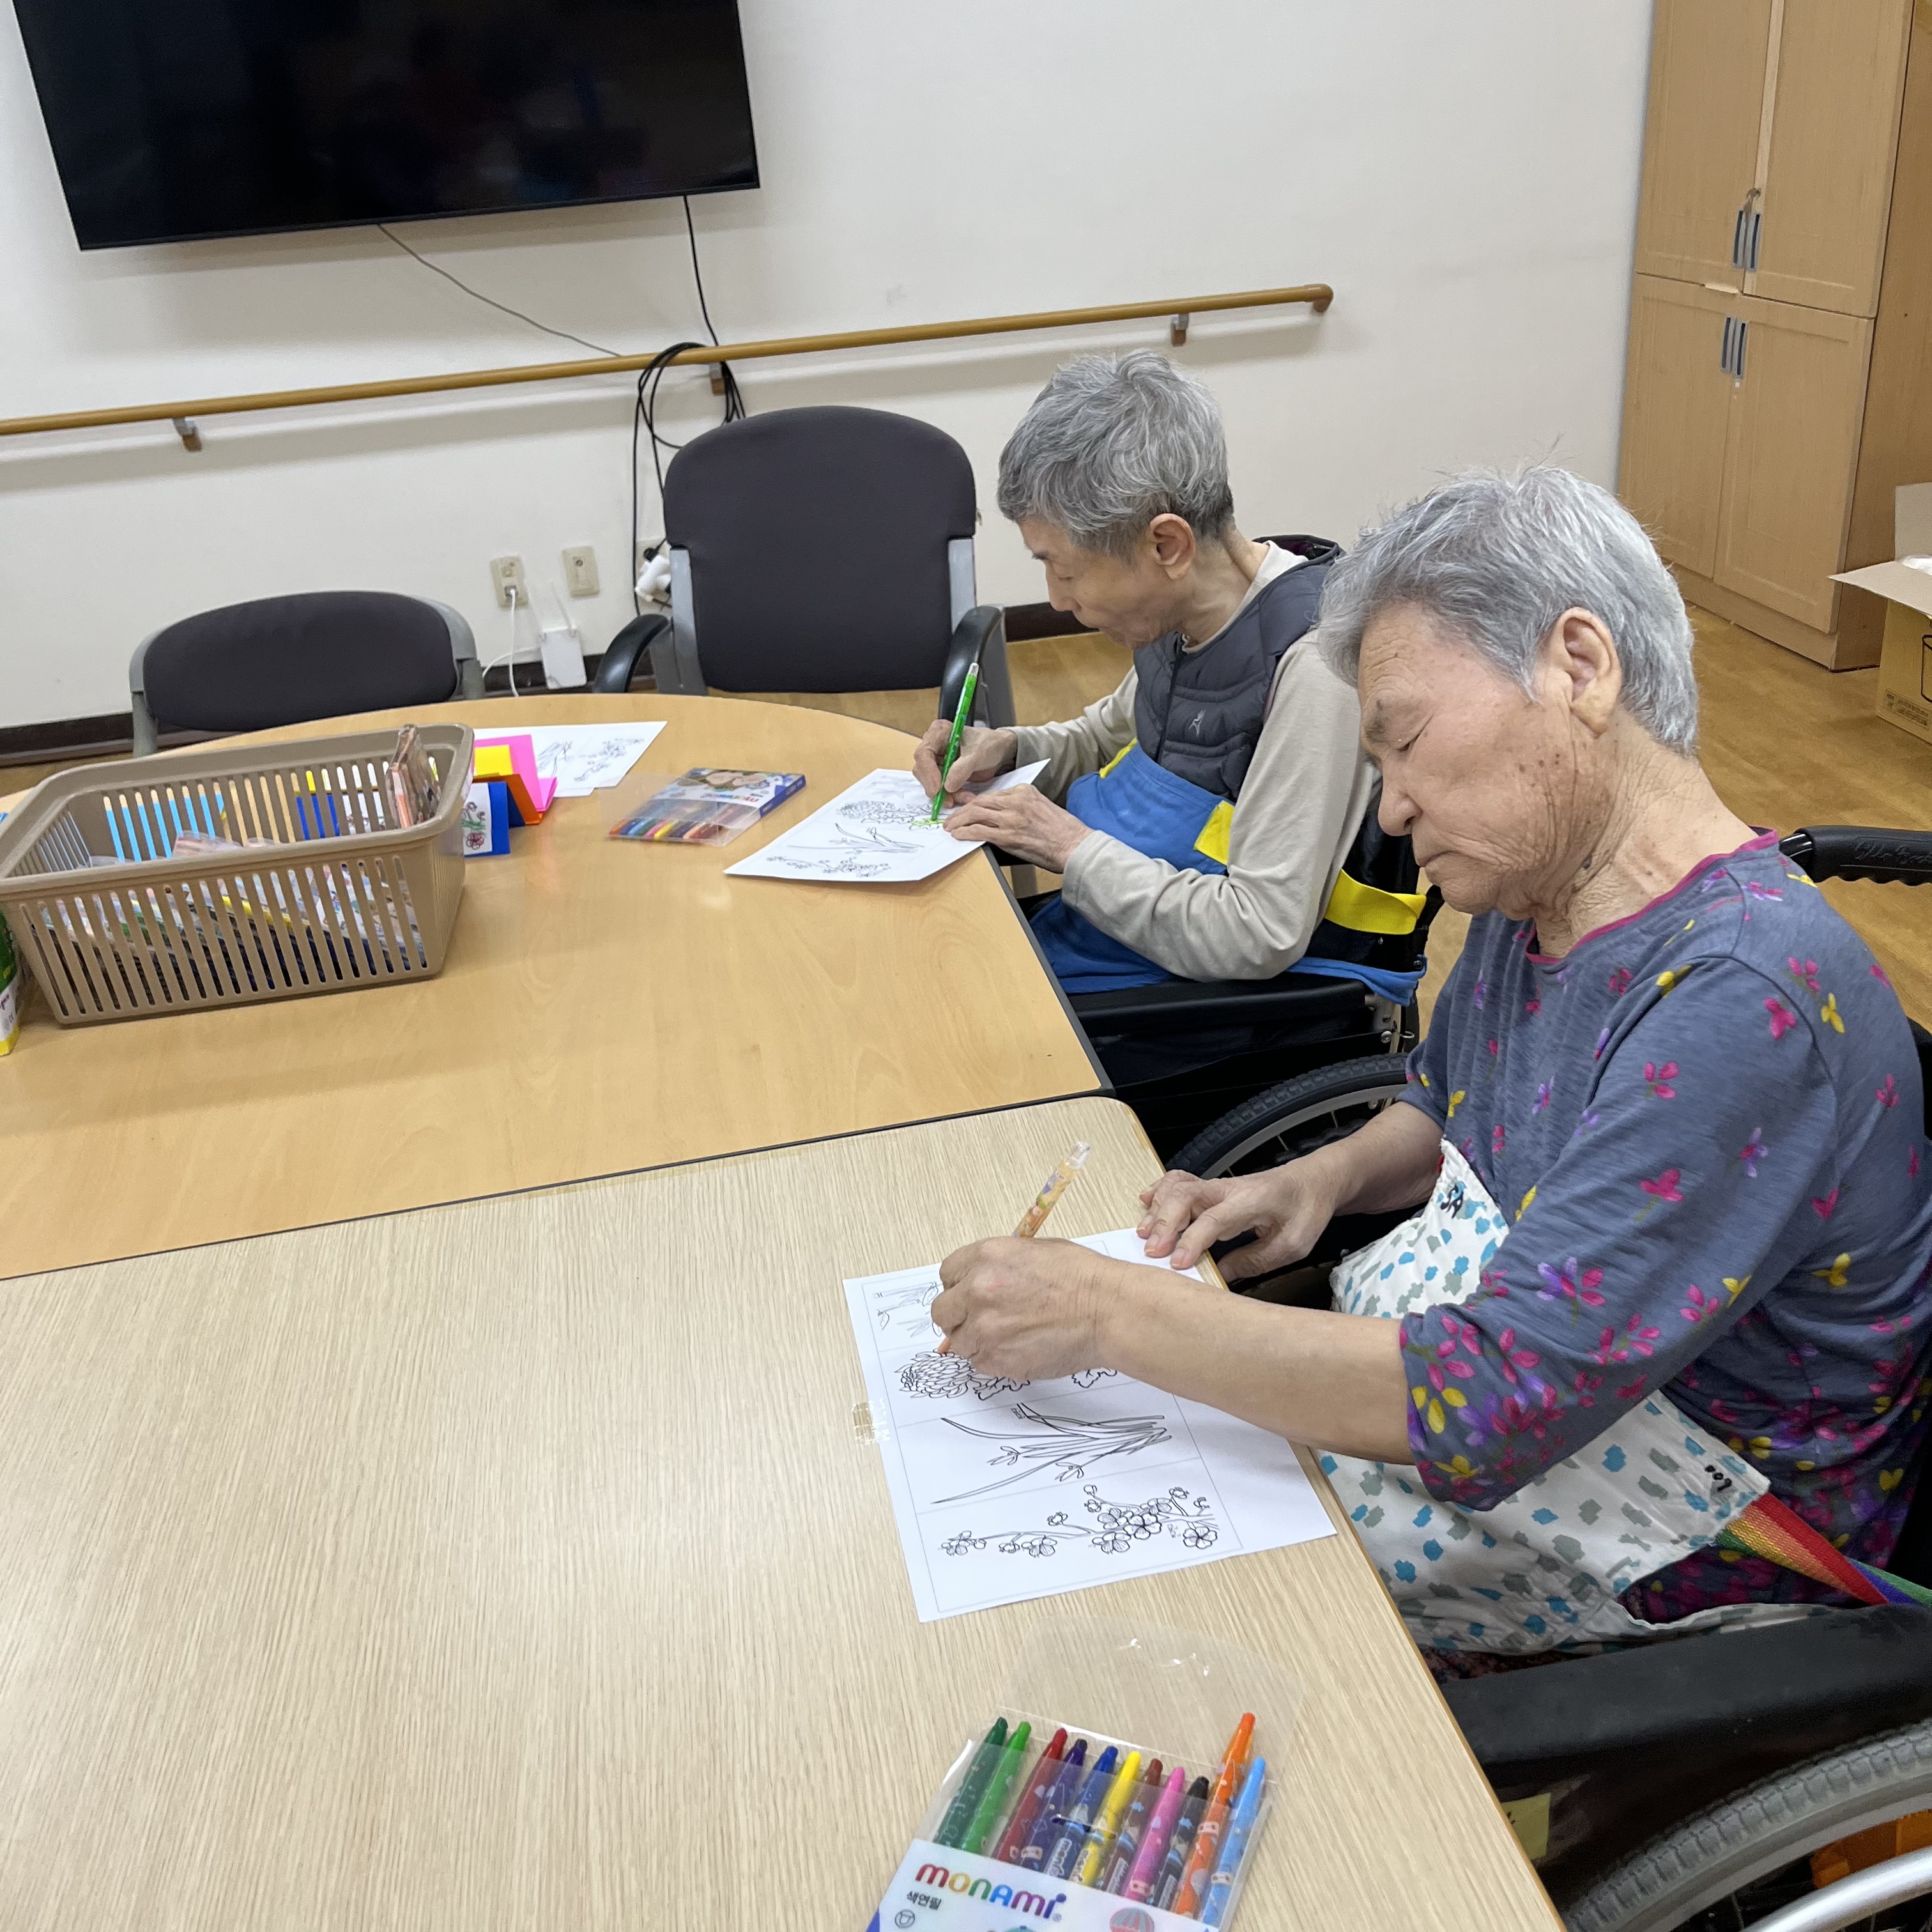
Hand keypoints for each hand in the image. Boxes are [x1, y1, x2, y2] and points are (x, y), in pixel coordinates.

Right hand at [913, 721, 1015, 801]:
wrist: (999, 751)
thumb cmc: (989, 744)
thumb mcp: (978, 754)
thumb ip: (962, 769)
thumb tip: (947, 787)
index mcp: (939, 732)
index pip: (923, 753)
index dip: (928, 772)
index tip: (938, 788)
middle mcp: (933, 746)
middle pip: (922, 770)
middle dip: (936, 787)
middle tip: (949, 800)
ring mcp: (936, 760)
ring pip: (931, 782)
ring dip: (946, 794)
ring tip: (965, 798)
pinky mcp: (942, 774)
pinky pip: (941, 788)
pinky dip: (952, 796)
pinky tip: (965, 797)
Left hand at [930, 1237, 1114, 1380]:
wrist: (1107, 1310)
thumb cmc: (1081, 1278)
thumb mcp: (1033, 1253)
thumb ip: (996, 1270)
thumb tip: (973, 1290)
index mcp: (986, 1257)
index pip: (947, 1274)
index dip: (960, 1287)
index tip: (971, 1296)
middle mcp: (977, 1290)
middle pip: (943, 1312)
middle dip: (959, 1317)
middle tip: (985, 1320)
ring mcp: (984, 1327)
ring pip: (959, 1343)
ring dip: (977, 1341)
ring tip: (1010, 1336)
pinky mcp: (996, 1359)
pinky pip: (979, 1364)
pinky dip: (994, 1360)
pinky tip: (1020, 1348)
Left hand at [943, 786, 1092, 870]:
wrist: (1074, 846)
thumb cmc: (1063, 831)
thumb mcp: (1041, 808)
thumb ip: (1020, 806)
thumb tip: (1000, 815)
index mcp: (1024, 791)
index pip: (993, 794)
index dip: (975, 801)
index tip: (966, 806)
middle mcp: (1015, 801)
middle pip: (980, 801)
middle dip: (962, 809)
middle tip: (951, 817)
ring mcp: (1010, 818)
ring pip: (975, 813)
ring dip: (959, 821)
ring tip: (950, 827)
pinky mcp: (1008, 836)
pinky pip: (979, 831)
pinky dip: (964, 832)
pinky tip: (958, 835)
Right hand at [1136, 1162, 1338, 1277]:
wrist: (1311, 1182)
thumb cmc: (1305, 1210)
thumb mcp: (1291, 1245)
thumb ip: (1254, 1261)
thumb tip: (1220, 1275)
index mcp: (1253, 1201)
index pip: (1214, 1219)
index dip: (1192, 1240)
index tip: (1178, 1263)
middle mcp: (1229, 1189)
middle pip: (1186, 1196)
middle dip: (1164, 1223)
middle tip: (1152, 1252)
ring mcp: (1217, 1186)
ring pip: (1177, 1187)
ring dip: (1158, 1210)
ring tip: (1144, 1235)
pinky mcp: (1211, 1187)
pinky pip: (1178, 1182)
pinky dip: (1159, 1191)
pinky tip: (1146, 1204)